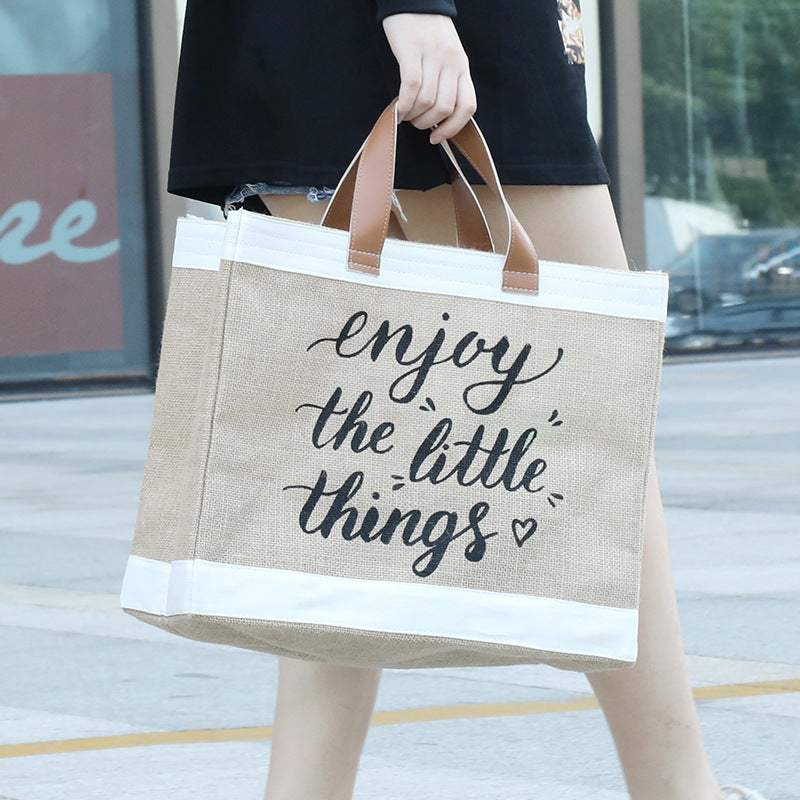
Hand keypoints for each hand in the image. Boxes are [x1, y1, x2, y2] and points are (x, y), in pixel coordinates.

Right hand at [381, 13, 476, 143]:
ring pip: (427, 101)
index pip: (467, 107)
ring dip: (414, 116)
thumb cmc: (428, 32)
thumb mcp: (447, 57)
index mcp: (462, 67)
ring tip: (405, 115)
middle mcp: (451, 63)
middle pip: (444, 108)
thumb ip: (447, 82)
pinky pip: (411, 87)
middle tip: (416, 123)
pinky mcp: (412, 50)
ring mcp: (433, 56)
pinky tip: (398, 110)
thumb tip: (439, 117)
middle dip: (428, 124)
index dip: (453, 128)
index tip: (438, 137)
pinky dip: (404, 105)